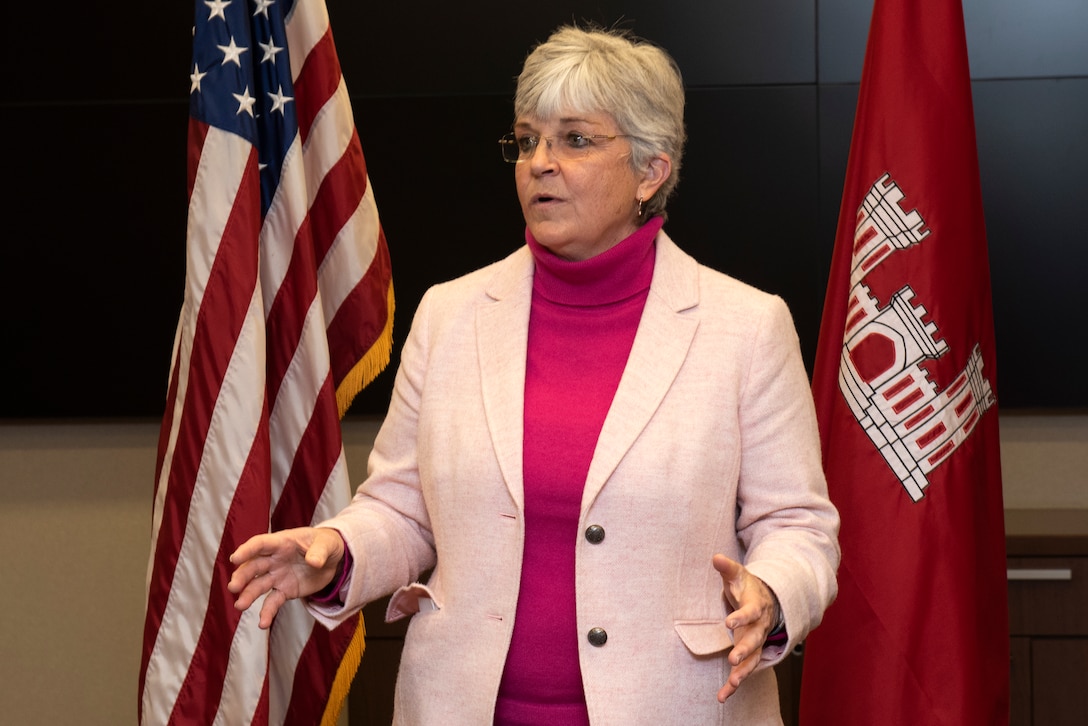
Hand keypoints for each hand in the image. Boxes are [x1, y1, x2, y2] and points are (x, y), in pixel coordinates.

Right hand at [227, 526, 344, 628]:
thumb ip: (320, 551)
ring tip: (240, 606)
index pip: (261, 544)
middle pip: (254, 567)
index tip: (235, 558)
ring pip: (258, 586)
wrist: (332, 559)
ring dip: (248, 595)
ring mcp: (277, 576)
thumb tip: (314, 562)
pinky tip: (262, 624)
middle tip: (233, 587)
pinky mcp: (284, 591)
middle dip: (242, 576)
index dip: (247, 550)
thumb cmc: (325, 544)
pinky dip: (267, 613)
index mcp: (282, 543)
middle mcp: (274, 560)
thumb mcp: (328, 544)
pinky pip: (272, 602)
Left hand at [713, 553, 779, 702]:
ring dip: (743, 672)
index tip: (729, 622)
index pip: (750, 612)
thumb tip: (715, 558)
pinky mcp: (751, 652)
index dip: (741, 617)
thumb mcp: (738, 575)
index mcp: (756, 607)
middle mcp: (759, 627)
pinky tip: (723, 695)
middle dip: (745, 649)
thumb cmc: (748, 587)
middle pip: (755, 639)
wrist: (768, 599)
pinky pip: (745, 669)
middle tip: (733, 658)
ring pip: (753, 659)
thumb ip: (727, 568)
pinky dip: (734, 683)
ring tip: (731, 684)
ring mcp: (757, 641)